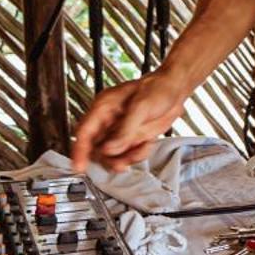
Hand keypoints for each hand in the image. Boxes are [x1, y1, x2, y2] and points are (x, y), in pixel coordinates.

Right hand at [70, 69, 188, 172]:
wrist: (176, 89)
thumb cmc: (157, 88)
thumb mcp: (141, 107)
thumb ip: (125, 130)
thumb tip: (109, 149)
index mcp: (104, 108)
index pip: (84, 132)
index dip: (78, 150)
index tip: (78, 166)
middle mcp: (109, 121)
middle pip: (95, 148)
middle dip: (106, 159)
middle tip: (119, 164)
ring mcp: (120, 131)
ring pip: (111, 155)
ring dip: (123, 159)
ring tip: (136, 153)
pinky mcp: (132, 139)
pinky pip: (128, 155)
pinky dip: (137, 155)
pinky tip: (146, 144)